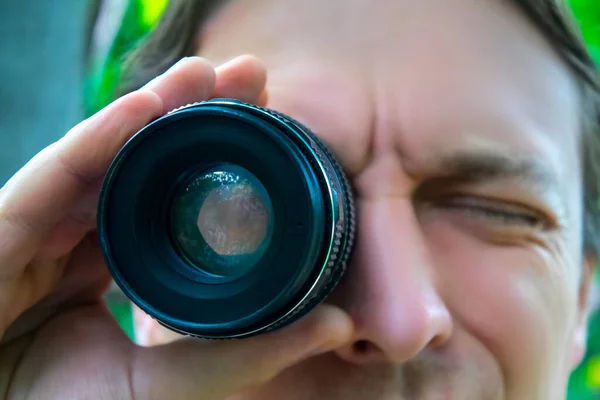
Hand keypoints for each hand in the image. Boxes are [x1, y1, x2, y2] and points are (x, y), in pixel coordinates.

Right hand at [0, 55, 352, 398]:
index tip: (276, 128)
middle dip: (194, 116)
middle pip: (141, 165)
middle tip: (251, 79)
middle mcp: (82, 239)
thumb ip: (246, 355)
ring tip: (211, 73)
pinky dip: (95, 140)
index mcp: (119, 267)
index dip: (220, 162)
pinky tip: (147, 106)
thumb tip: (341, 323)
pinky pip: (50, 179)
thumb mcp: (168, 386)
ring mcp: (41, 228)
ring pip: (101, 157)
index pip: (173, 201)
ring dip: (153, 110)